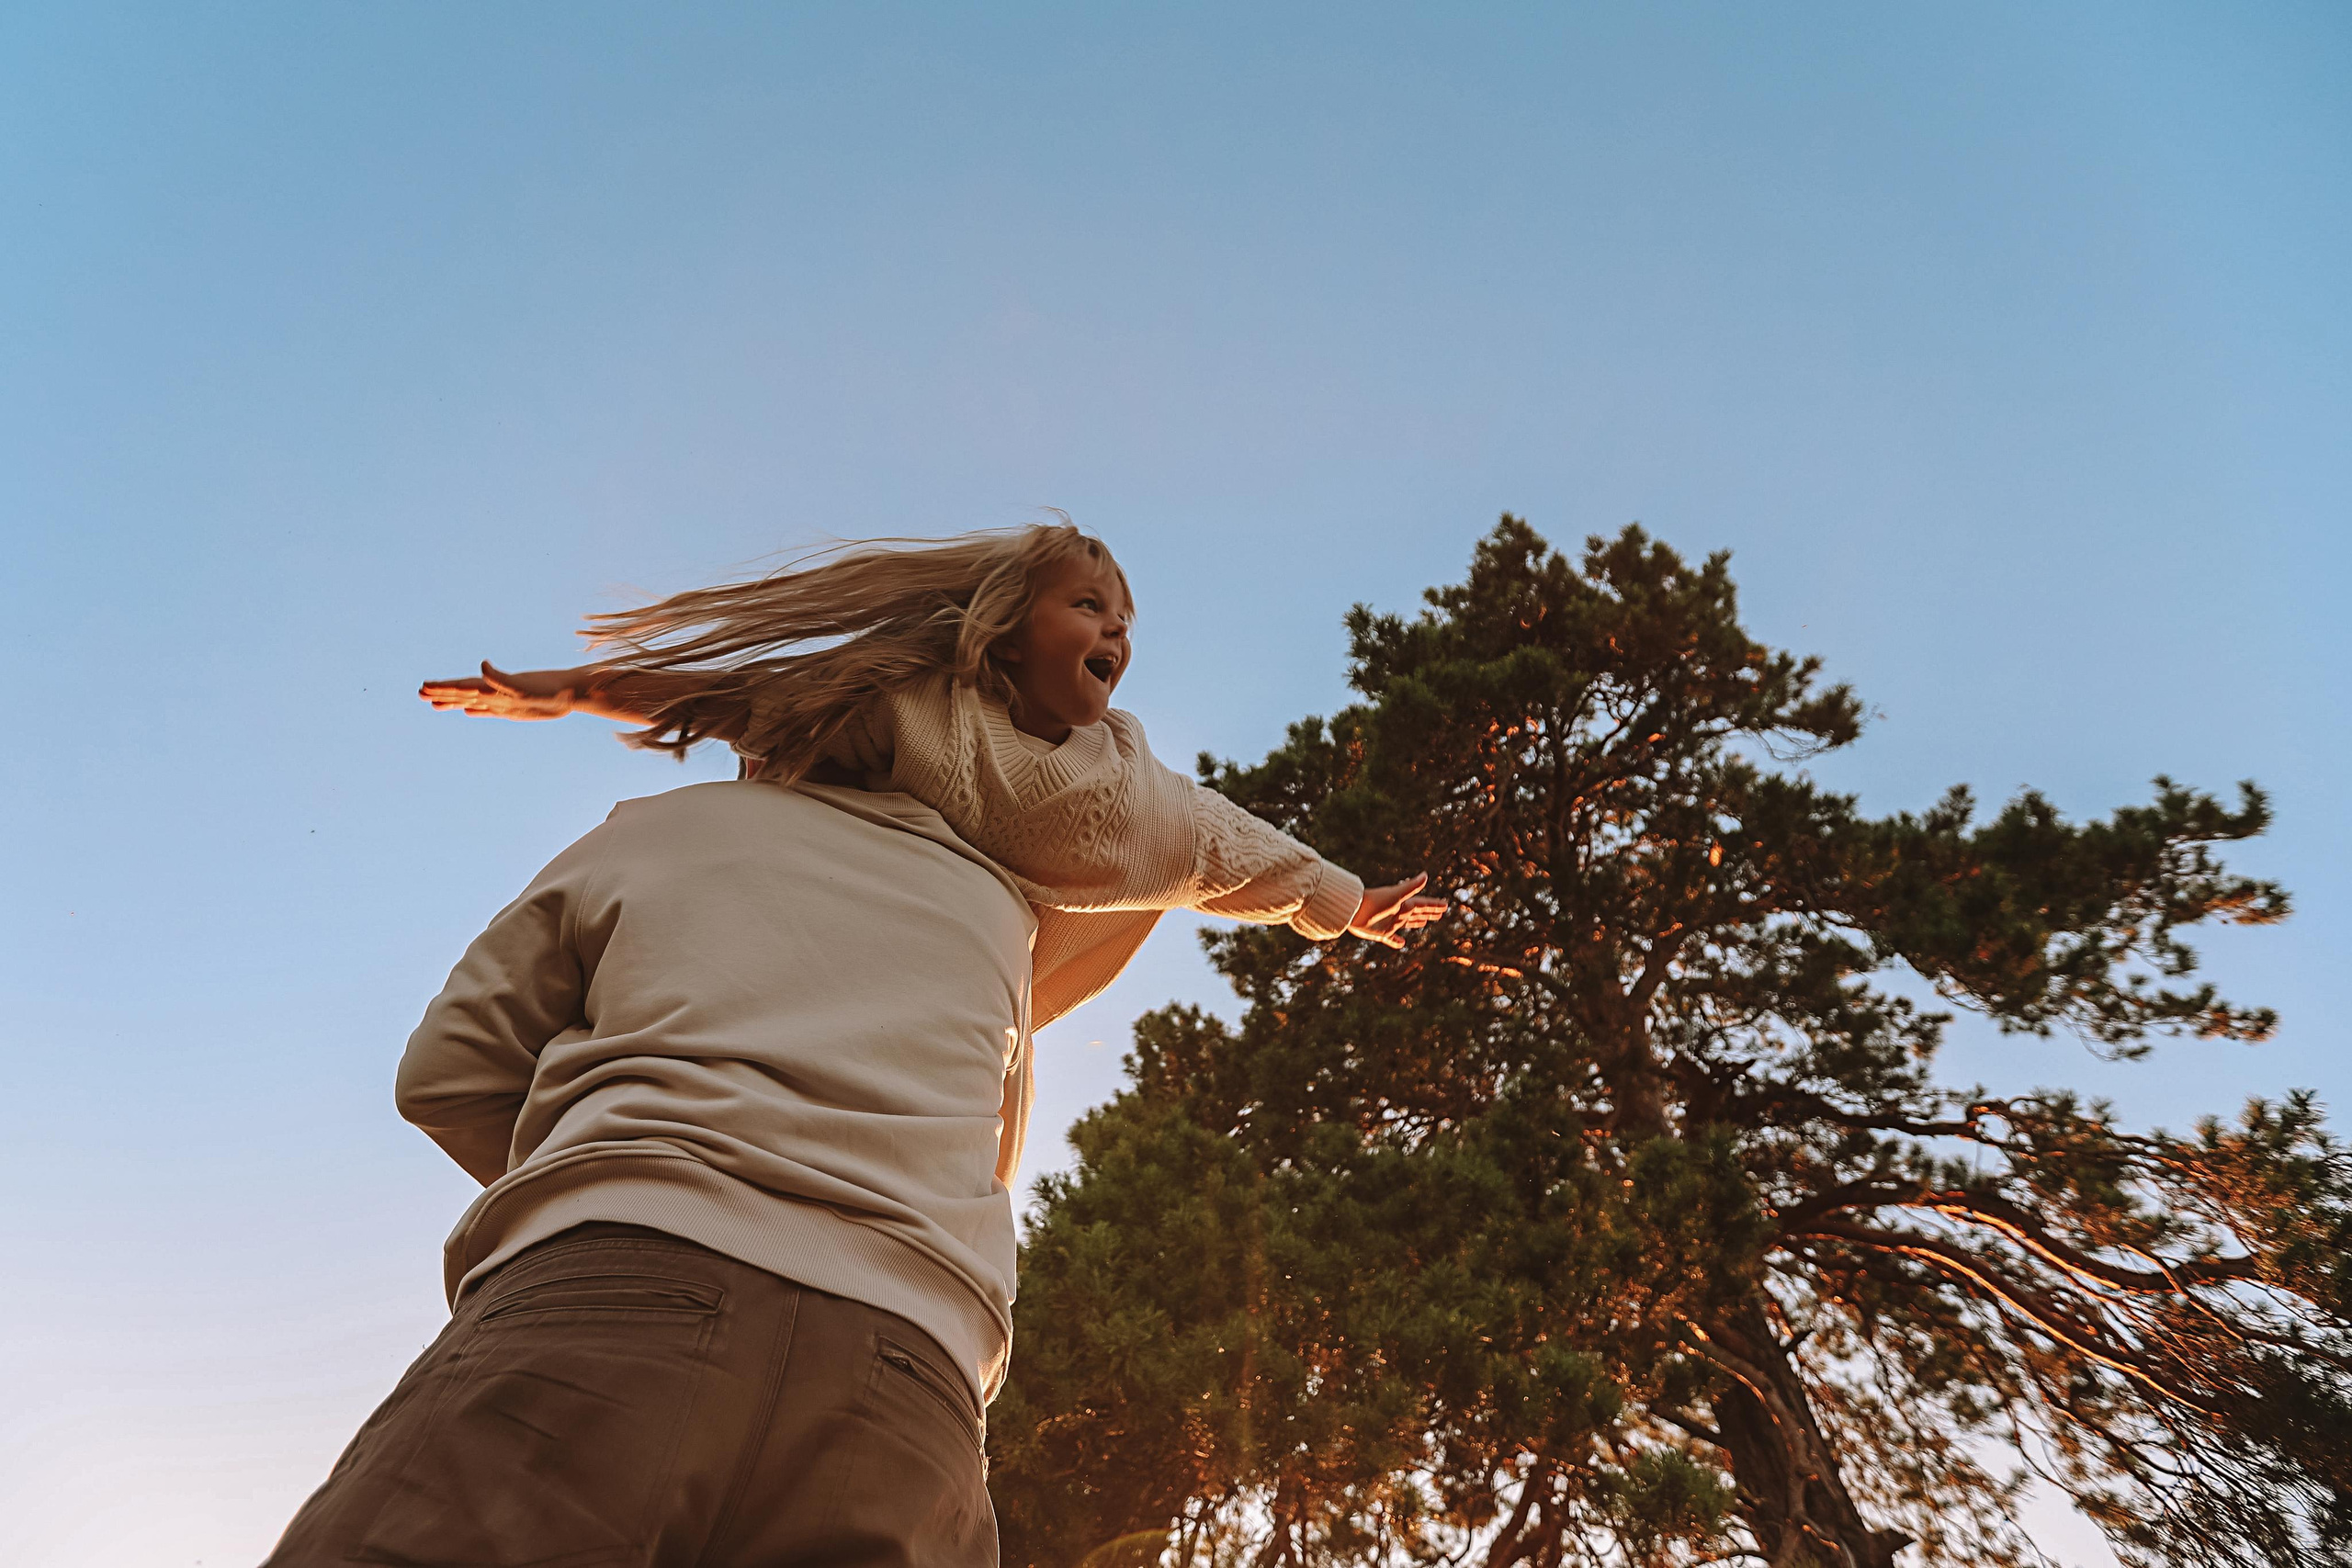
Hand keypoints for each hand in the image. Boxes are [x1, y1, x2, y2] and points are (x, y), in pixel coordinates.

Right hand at [418, 662, 585, 720]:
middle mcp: (496, 693)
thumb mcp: (524, 686)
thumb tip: (483, 665)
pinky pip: (490, 711)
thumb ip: (501, 679)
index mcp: (495, 687)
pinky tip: (469, 711)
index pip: (464, 687)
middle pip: (463, 693)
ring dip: (453, 703)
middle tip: (420, 692)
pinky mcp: (514, 710)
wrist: (572, 693)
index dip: (444, 688)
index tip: (424, 687)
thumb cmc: (551, 689)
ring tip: (434, 704)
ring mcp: (503, 702)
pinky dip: (477, 711)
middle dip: (442, 694)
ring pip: (472, 702)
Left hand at [1350, 872, 1448, 948]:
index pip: (1423, 904)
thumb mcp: (1397, 894)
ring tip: (1424, 922)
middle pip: (1417, 913)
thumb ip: (1411, 886)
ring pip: (1407, 923)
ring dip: (1416, 923)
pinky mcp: (1380, 933)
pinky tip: (1402, 944)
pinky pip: (1391, 939)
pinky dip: (1396, 942)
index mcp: (1404, 904)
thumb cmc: (1375, 901)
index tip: (1445, 905)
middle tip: (1441, 913)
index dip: (1434, 905)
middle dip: (1429, 913)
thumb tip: (1426, 875)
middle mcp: (1398, 913)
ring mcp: (1389, 923)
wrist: (1354, 910)